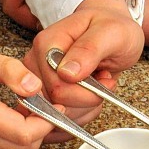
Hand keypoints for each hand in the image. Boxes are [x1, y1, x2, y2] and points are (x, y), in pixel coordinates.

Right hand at [26, 0, 143, 139]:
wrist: (111, 30)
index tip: (105, 79)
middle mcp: (36, 63)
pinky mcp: (43, 93)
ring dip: (84, 108)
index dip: (85, 92)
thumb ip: (89, 49)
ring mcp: (37, 80)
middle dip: (86, 100)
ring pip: (56, 115)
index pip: (57, 86)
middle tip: (104, 80)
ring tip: (98, 86)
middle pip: (55, 103)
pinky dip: (78, 115)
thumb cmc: (111, 27)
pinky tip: (89, 99)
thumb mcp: (111, 33)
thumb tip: (67, 73)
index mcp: (47, 44)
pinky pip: (56, 120)